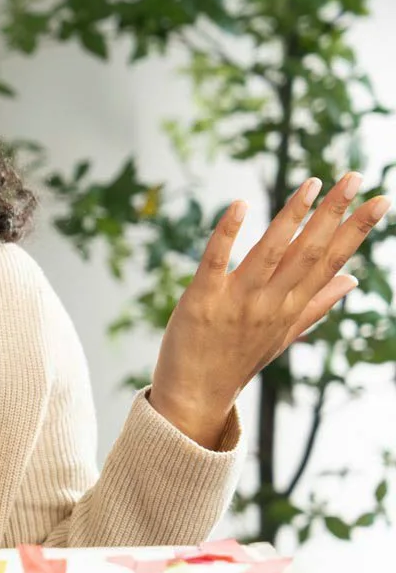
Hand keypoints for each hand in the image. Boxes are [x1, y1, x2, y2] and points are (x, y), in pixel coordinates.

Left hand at [149, 173, 388, 448]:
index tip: (379, 199)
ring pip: (271, 252)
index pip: (332, 261)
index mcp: (293, 307)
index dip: (356, 230)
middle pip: (309, 252)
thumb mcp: (284, 334)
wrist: (195, 396)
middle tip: (353, 176)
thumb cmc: (238, 360)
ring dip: (291, 216)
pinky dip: (227, 233)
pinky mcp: (202, 299)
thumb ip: (316, 304)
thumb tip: (351, 279)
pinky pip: (216, 261)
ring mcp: (237, 300)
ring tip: (311, 184)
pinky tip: (240, 205)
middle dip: (333, 213)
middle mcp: (271, 302)